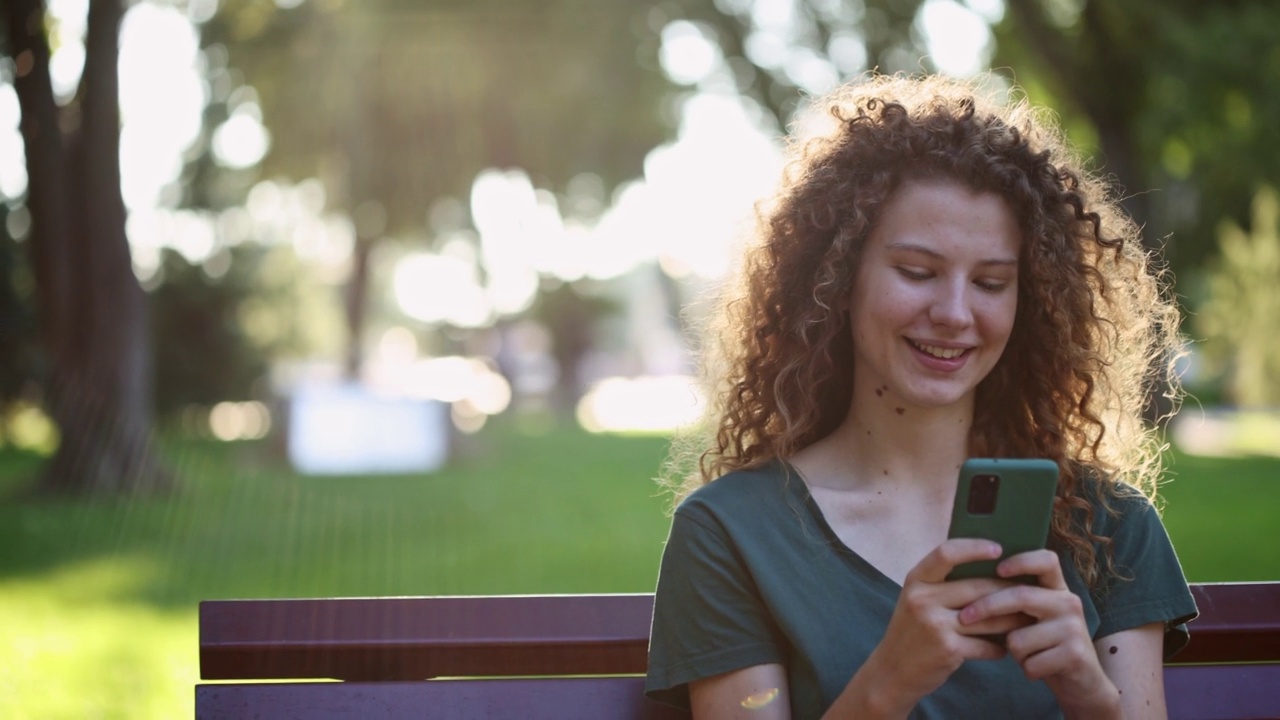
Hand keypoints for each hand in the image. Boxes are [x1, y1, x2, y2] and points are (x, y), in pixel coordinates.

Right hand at [850, 539, 1028, 715]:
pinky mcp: (948, 649)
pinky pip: (987, 644)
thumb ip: (943, 584)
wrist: (891, 672)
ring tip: (1025, 620)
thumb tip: (989, 567)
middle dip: (1008, 591)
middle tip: (1028, 592)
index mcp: (916, 580)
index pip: (947, 553)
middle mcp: (923, 598)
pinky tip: (1002, 648)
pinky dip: (999, 648)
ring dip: (1012, 620)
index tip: (998, 549)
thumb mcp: (917, 600)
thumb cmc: (911, 632)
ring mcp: (935, 624)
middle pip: (977, 587)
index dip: (974, 548)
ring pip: (989, 617)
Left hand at [957, 550, 1120, 716]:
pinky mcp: (1074, 654)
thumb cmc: (1046, 645)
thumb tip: (969, 583)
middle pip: (1020, 596)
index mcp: (1058, 589)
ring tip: (1027, 655)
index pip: (1046, 560)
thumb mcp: (1035, 617)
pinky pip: (1030, 662)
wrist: (1083, 683)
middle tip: (964, 617)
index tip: (997, 569)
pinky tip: (1038, 669)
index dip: (1021, 561)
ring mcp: (1074, 628)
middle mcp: (1069, 603)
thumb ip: (1016, 600)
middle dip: (987, 607)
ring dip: (1014, 652)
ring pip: (1019, 637)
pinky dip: (1026, 669)